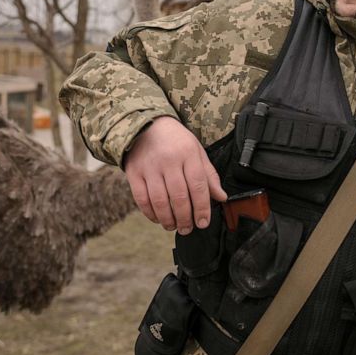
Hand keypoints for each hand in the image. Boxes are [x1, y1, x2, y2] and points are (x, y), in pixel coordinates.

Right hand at [124, 116, 227, 234]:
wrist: (146, 124)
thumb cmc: (176, 141)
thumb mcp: (197, 151)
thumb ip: (209, 175)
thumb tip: (222, 198)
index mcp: (188, 153)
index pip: (198, 186)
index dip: (202, 208)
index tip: (203, 223)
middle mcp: (169, 160)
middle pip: (179, 197)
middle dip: (185, 218)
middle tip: (188, 229)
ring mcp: (149, 167)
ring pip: (159, 201)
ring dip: (168, 219)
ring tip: (174, 227)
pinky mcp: (133, 172)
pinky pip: (141, 198)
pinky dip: (150, 213)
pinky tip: (158, 218)